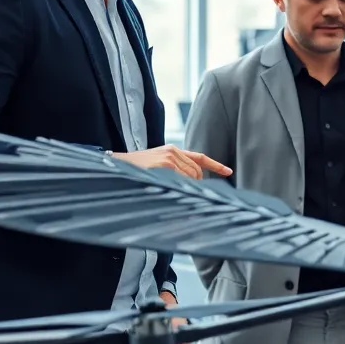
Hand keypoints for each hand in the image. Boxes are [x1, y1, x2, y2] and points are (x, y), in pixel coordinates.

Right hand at [113, 145, 231, 180]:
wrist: (116, 165)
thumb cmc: (135, 169)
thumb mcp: (156, 165)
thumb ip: (173, 170)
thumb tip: (190, 184)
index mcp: (172, 150)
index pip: (199, 157)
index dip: (215, 164)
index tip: (228, 171)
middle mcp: (173, 152)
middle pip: (197, 172)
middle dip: (196, 184)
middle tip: (185, 193)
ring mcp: (169, 158)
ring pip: (191, 178)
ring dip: (186, 188)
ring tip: (169, 189)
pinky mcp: (164, 165)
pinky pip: (181, 181)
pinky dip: (180, 188)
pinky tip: (167, 188)